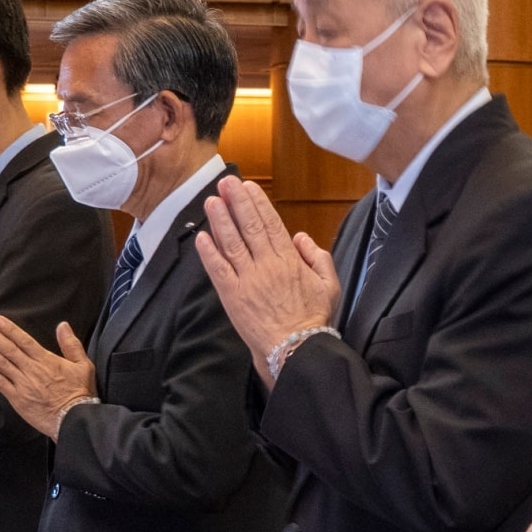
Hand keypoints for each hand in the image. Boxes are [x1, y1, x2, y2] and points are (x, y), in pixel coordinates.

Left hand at [0, 315, 95, 437]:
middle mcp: (31, 370)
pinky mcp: (17, 399)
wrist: (74, 420)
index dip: (8, 329)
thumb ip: (71, 344)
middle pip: (8, 349)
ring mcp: (22, 384)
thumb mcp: (83, 365)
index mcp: (46, 360)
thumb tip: (63, 325)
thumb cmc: (81, 393)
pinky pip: (0, 383)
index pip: (23, 341)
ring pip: (1, 363)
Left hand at [197, 176, 340, 376]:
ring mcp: (248, 280)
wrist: (296, 349)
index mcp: (290, 261)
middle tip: (225, 183)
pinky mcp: (233, 297)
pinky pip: (219, 270)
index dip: (258, 203)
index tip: (248, 187)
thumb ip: (317, 257)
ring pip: (231, 243)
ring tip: (211, 201)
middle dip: (236, 202)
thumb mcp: (329, 285)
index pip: (271, 224)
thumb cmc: (313, 320)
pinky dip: (209, 253)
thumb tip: (300, 236)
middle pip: (249, 227)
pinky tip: (201, 237)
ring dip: (220, 220)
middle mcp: (267, 265)